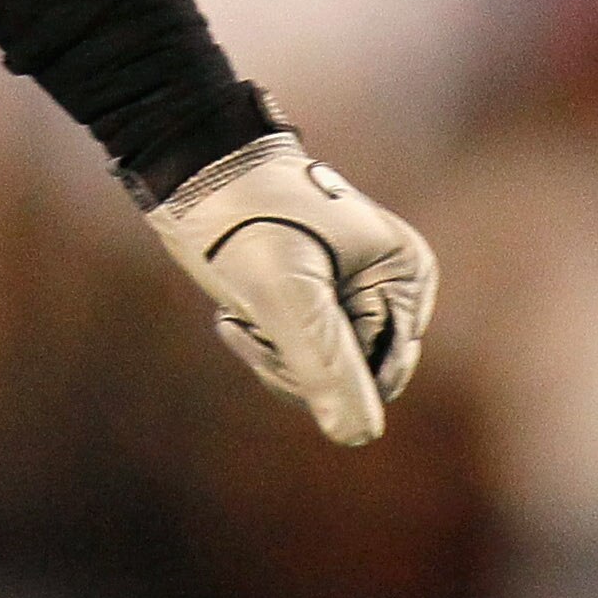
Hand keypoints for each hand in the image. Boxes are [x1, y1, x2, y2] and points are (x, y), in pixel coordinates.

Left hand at [144, 135, 434, 445]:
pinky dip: (264, 342)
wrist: (192, 161)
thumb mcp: (282, 293)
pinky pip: (299, 351)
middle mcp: (389, 285)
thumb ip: (323, 363)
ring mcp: (352, 290)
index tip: (273, 334)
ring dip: (272, 354)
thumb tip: (361, 436)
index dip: (323, 374)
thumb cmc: (241, 214)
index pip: (380, 375)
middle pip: (353, 376)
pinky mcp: (316, 294)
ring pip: (321, 370)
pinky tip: (235, 315)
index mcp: (405, 277)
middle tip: (250, 324)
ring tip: (239, 314)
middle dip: (294, 364)